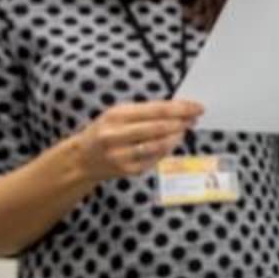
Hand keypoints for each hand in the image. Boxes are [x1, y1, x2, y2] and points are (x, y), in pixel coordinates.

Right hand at [72, 99, 203, 180]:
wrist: (82, 159)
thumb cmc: (105, 131)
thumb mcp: (117, 113)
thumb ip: (144, 111)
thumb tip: (178, 109)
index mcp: (116, 116)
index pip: (156, 110)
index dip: (180, 108)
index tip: (196, 107)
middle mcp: (116, 136)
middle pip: (159, 128)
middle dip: (182, 122)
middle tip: (195, 118)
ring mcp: (121, 155)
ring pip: (159, 145)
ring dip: (177, 137)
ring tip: (184, 129)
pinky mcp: (128, 170)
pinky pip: (155, 159)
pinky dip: (167, 149)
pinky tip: (172, 143)